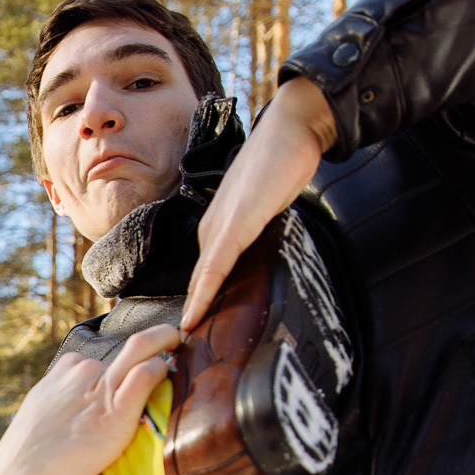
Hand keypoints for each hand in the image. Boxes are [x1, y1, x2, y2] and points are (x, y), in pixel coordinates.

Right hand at [0, 326, 180, 474]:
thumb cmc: (31, 454)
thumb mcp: (42, 411)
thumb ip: (64, 400)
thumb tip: (81, 408)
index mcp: (66, 369)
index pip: (105, 356)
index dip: (125, 364)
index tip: (140, 371)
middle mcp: (84, 370)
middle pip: (129, 347)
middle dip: (157, 337)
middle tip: (175, 337)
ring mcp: (100, 387)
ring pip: (143, 349)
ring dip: (166, 343)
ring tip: (180, 348)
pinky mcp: (116, 410)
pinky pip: (148, 374)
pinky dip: (164, 369)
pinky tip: (172, 377)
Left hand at [181, 77, 337, 328]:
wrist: (290, 130)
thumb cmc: (282, 165)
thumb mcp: (265, 205)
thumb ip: (258, 227)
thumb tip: (262, 247)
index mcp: (218, 226)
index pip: (204, 271)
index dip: (199, 300)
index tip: (193, 328)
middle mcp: (212, 228)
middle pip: (198, 278)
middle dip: (193, 311)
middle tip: (183, 343)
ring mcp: (222, 226)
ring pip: (202, 276)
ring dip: (194, 308)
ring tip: (185, 339)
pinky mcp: (236, 224)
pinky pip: (216, 265)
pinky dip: (204, 292)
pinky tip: (196, 313)